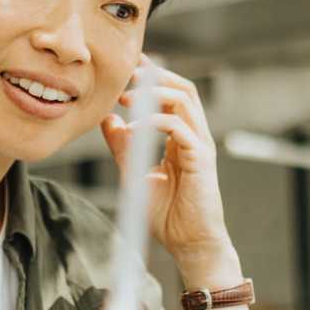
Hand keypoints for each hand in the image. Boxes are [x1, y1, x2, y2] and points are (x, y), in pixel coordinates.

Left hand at [101, 55, 237, 278]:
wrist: (189, 244)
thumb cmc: (167, 215)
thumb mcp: (134, 173)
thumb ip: (123, 147)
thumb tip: (108, 119)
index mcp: (181, 138)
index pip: (171, 96)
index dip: (152, 78)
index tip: (129, 65)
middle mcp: (194, 137)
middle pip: (184, 89)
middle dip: (156, 75)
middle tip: (128, 71)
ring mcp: (200, 146)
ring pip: (185, 100)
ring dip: (154, 93)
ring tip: (127, 98)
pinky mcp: (200, 159)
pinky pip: (180, 128)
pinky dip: (155, 122)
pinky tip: (133, 129)